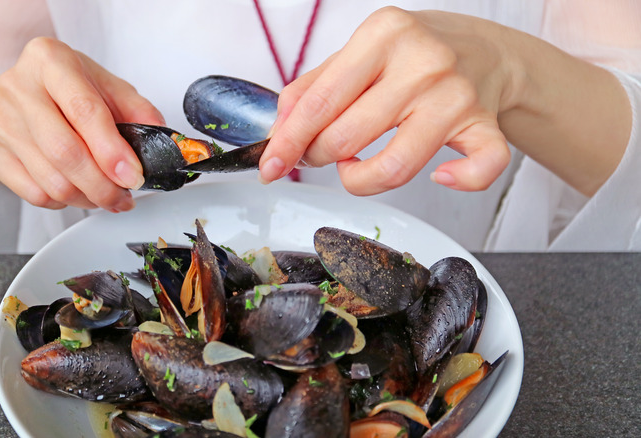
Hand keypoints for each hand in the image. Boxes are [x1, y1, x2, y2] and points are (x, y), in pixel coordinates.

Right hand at [0, 37, 163, 210]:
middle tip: (124, 197)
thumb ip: (137, 110)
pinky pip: (33, 193)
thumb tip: (163, 142)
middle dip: (102, 185)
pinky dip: (63, 202)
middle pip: (64, 152)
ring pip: (50, 180)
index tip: (133, 176)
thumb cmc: (68, 88)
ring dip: (87, 199)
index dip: (111, 150)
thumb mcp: (106, 86)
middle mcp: (18, 87)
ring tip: (108, 197)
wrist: (21, 93)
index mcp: (50, 60)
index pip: (84, 110)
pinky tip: (78, 193)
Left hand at [258, 7, 513, 194]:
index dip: (288, 142)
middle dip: (320, 157)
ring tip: (355, 166)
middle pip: (347, 137)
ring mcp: (456, 95)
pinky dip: (459, 181)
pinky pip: (479, 168)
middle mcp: (423, 62)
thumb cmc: (413, 55)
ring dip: (360, 180)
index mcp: (383, 34)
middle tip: (320, 154)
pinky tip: (440, 175)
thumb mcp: (359, 53)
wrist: (486, 50)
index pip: (320, 102)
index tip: (271, 166)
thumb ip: (313, 88)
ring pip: (395, 166)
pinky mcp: (485, 123)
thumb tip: (279, 130)